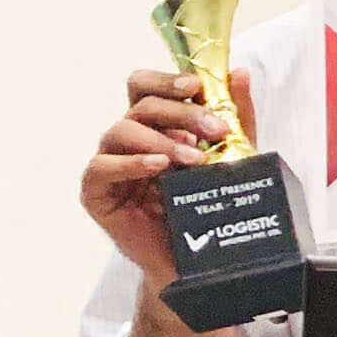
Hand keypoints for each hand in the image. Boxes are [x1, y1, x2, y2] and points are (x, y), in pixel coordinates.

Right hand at [81, 64, 259, 289]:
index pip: (146, 87)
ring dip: (161, 139)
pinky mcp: (96, 192)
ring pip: (121, 131)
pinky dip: (131, 163)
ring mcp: (109, 163)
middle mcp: (127, 138)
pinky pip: (103, 167)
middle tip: (214, 129)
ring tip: (194, 157)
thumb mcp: (232, 157)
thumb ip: (236, 117)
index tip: (198, 86)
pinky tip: (158, 167)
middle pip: (140, 105)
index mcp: (153, 124)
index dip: (167, 80)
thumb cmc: (207, 206)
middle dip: (180, 112)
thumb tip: (240, 73)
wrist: (195, 262)